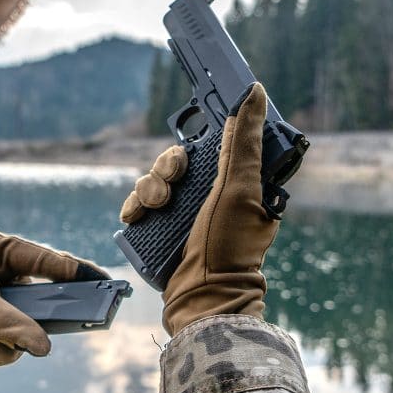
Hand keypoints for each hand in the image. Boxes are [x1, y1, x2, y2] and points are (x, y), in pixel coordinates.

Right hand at [121, 83, 277, 335]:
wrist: (203, 299)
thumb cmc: (230, 246)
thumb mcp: (241, 188)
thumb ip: (245, 142)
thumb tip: (257, 93)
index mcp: (235, 181)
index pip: (214, 142)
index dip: (200, 129)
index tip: (187, 123)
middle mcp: (210, 194)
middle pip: (178, 159)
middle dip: (170, 165)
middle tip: (175, 180)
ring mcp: (184, 212)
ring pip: (155, 179)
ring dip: (150, 187)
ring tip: (156, 206)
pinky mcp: (161, 228)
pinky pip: (140, 205)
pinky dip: (135, 206)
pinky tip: (136, 216)